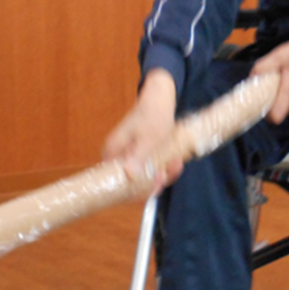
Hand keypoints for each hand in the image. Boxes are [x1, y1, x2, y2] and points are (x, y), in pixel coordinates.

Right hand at [102, 69, 181, 188]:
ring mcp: (126, 156)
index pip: (118, 185)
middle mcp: (116, 157)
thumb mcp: (149, 139)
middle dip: (155, 181)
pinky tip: (174, 161)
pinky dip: (162, 166)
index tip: (158, 185)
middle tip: (171, 169)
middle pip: (133, 183)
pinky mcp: (137, 154)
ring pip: (143, 177)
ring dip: (162, 173)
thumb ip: (138, 158)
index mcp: (112, 153)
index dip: (138, 191)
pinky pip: (148, 168)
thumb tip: (128, 176)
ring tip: (176, 163)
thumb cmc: (154, 115)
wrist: (160, 98)